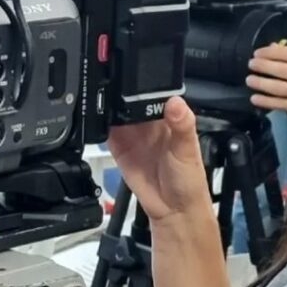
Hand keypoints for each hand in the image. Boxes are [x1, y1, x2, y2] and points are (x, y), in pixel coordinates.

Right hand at [106, 96, 211, 223]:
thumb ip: (182, 125)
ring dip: (108, 107)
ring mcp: (133, 135)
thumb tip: (176, 102)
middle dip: (121, 92)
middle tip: (113, 85)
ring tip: (103, 100)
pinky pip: (105, 133)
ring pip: (116, 113)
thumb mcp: (188, 150)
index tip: (136, 76)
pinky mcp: (119, 148)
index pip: (153, 94)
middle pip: (131, 100)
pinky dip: (99, 126)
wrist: (173, 210)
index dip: (144, 84)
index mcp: (168, 117)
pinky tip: (98, 121)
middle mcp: (149, 124)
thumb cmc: (188, 180)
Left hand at [246, 42, 286, 113]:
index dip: (271, 53)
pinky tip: (255, 99)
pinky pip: (285, 104)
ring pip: (281, 87)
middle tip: (250, 64)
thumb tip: (275, 45)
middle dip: (264, 66)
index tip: (257, 52)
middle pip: (283, 70)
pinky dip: (269, 102)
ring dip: (263, 83)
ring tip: (249, 80)